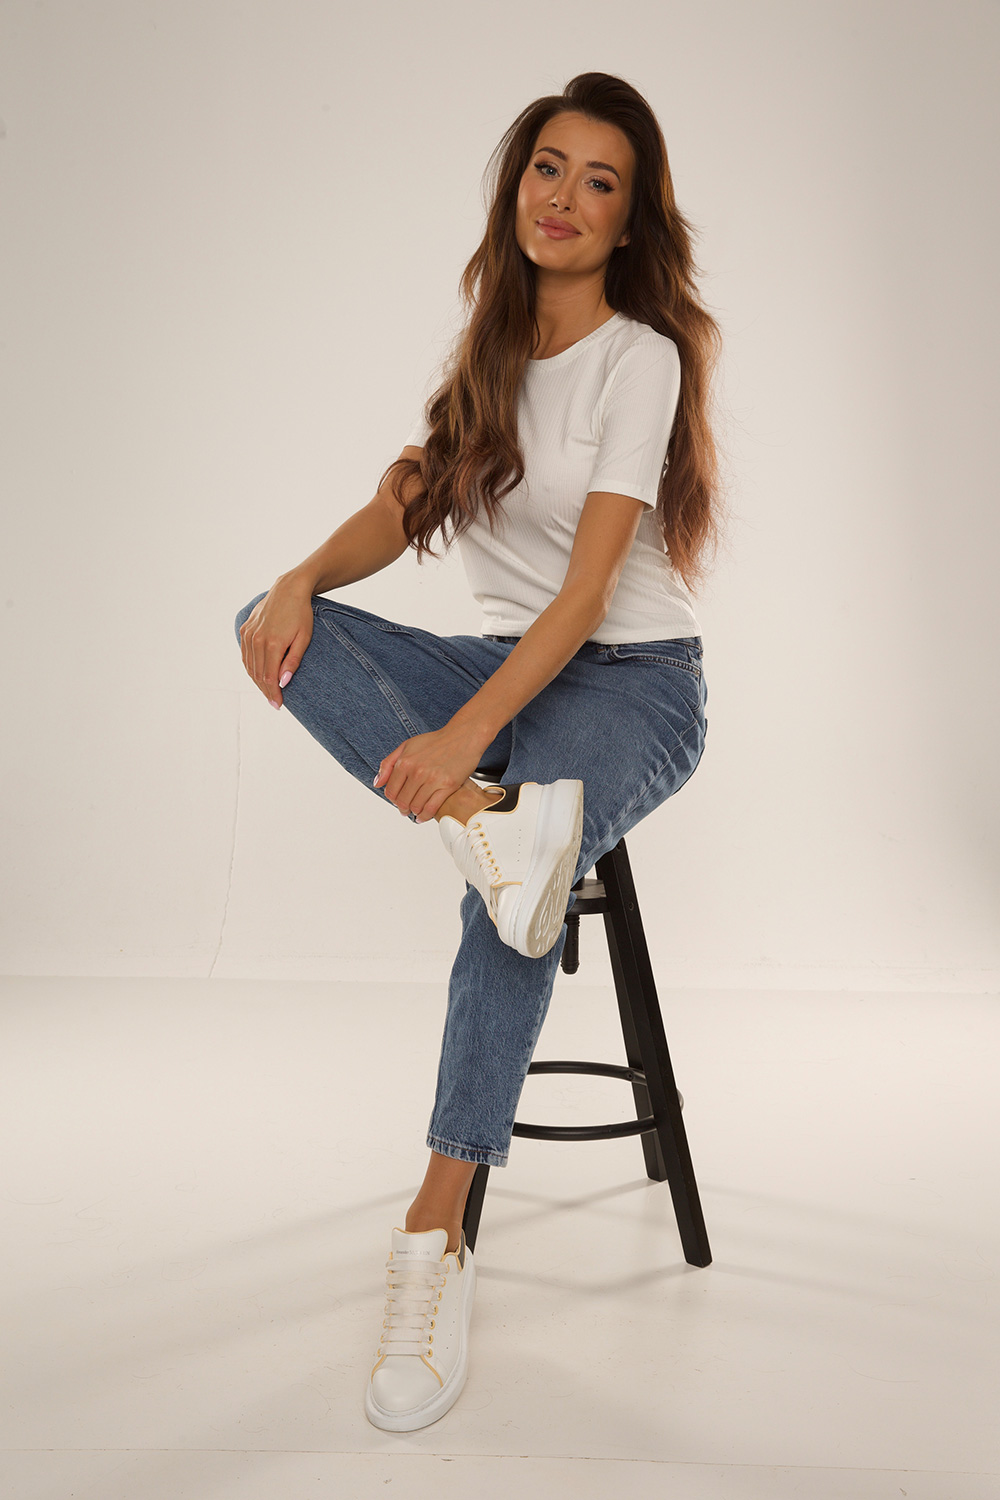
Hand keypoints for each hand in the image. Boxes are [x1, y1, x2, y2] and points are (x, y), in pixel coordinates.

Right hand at [238, 576, 313, 708]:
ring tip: (268, 692)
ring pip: (249, 665)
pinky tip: (258, 675)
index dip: (273, 693)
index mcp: (273, 643)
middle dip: (266, 690)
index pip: (269, 677)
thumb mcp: (304, 638)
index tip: (278, 705)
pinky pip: (245, 654)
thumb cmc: (301, 614)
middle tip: (274, 703)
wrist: (288, 589)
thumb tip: (284, 682)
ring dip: (257, 681)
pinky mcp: (245, 629)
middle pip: (258, 674)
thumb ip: (293, 661)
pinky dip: (251, 667)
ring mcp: (249, 634)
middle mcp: (257, 639)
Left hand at [374, 723, 486, 823]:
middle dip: (402, 808)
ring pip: (416, 806)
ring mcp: (432, 780)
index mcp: (405, 762)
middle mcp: (417, 771)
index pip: (391, 791)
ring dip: (414, 812)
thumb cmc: (436, 741)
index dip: (393, 798)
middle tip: (406, 809)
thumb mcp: (407, 746)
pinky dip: (425, 816)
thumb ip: (388, 764)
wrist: (462, 737)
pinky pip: (431, 808)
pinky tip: (423, 816)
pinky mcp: (447, 786)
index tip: (397, 800)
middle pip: (402, 801)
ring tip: (415, 810)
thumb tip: (378, 783)